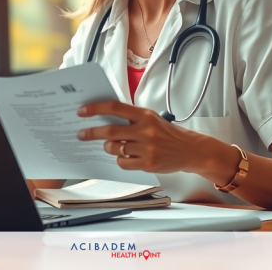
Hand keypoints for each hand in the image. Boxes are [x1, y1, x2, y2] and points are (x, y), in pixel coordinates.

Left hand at [76, 100, 231, 174]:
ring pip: (115, 148)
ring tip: (113, 146)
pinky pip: (123, 162)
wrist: (190, 150)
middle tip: (81, 134)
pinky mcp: (148, 164)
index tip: (82, 111)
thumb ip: (131, 117)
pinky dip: (120, 160)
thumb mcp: (151, 118)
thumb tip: (103, 117)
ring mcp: (147, 148)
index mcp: (145, 115)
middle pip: (110, 131)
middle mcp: (146, 130)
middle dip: (92, 132)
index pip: (115, 107)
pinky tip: (126, 156)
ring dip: (109, 147)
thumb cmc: (168, 133)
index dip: (95, 108)